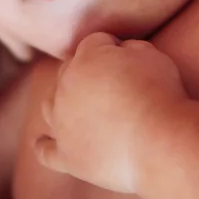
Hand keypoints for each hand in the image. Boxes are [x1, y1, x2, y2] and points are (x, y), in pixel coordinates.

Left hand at [35, 32, 186, 192]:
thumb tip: (120, 52)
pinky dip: (43, 146)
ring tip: (74, 107)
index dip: (112, 46)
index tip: (129, 58)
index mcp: (87, 57)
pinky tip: (40, 143)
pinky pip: (47, 151)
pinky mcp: (67, 155)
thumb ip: (129, 47)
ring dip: (61, 101)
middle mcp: (66, 86)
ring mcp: (63, 122)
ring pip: (51, 105)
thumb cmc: (158, 92)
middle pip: (69, 71)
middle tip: (111, 84)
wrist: (158, 140)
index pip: (95, 43)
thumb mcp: (150, 53)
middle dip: (86, 72)